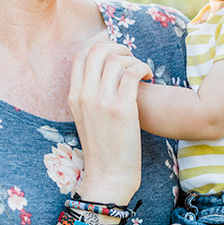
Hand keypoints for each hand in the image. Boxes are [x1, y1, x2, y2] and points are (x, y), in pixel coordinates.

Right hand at [69, 39, 150, 205]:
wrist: (109, 177)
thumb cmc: (104, 151)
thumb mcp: (87, 121)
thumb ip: (90, 97)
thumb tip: (104, 78)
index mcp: (74, 95)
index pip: (81, 54)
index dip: (100, 46)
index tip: (116, 54)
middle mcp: (84, 94)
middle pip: (97, 50)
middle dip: (118, 47)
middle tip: (132, 59)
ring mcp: (102, 101)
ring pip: (116, 58)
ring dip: (133, 58)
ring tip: (143, 71)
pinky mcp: (122, 109)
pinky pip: (132, 72)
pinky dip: (143, 68)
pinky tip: (149, 77)